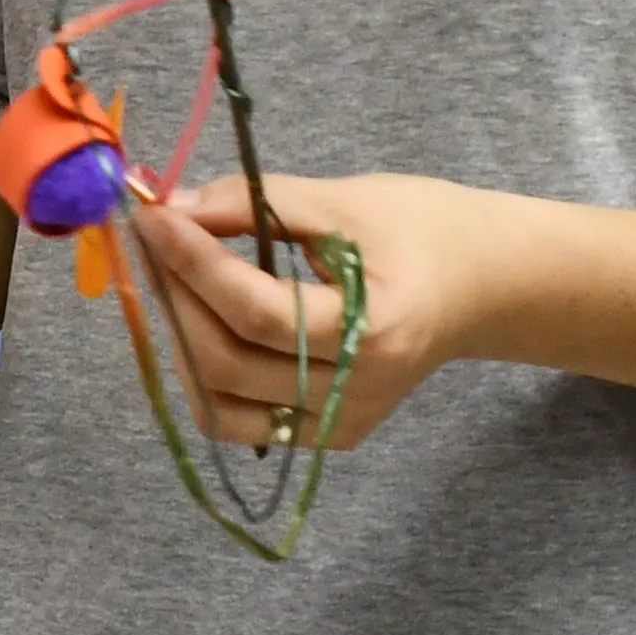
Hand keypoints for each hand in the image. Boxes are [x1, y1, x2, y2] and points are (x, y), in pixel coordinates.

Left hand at [136, 169, 507, 449]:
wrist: (482, 284)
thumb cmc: (423, 229)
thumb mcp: (345, 200)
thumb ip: (257, 203)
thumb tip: (175, 207)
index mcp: (374, 329)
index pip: (256, 310)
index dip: (192, 263)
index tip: (153, 217)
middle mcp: (358, 391)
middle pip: (229, 364)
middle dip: (176, 298)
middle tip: (154, 244)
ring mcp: (343, 422)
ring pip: (222, 406)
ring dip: (180, 341)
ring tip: (172, 282)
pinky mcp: (332, 435)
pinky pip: (243, 421)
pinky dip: (208, 376)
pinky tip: (204, 324)